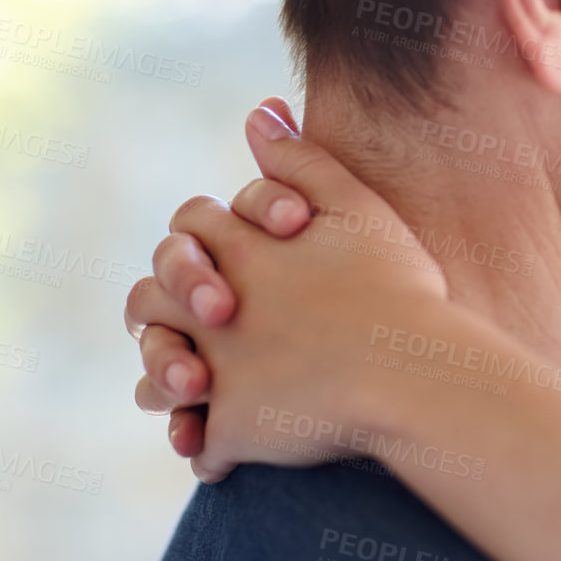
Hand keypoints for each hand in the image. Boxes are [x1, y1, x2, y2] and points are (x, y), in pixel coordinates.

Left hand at [125, 98, 448, 480]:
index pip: (188, 229)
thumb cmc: (393, 286)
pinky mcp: (233, 431)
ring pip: (159, 379)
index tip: (240, 256)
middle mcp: (210, 312)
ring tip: (192, 387)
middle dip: (168, 305)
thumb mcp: (353, 206)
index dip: (206, 238)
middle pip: (149, 300)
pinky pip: (201, 445)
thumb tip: (258, 113)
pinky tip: (217, 447)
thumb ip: (300, 159)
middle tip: (212, 319)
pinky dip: (203, 444)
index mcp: (235, 251)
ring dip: (167, 381)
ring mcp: (217, 374)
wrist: (411, 372)